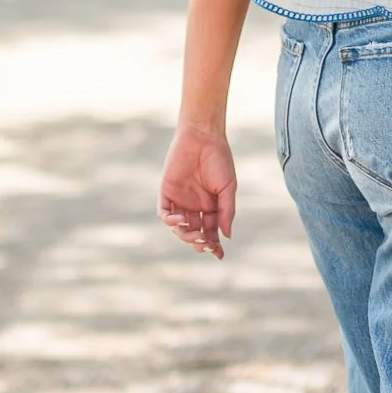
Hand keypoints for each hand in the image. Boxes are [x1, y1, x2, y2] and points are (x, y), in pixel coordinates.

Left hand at [158, 123, 236, 256]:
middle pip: (194, 232)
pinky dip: (170, 221)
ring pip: (178, 227)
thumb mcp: (228, 188)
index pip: (210, 231)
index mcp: (210, 206)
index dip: (214, 245)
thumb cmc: (219, 160)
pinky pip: (164, 213)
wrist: (203, 137)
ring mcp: (179, 200)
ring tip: (196, 234)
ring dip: (186, 235)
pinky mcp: (166, 192)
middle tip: (205, 244)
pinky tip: (180, 220)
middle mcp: (194, 206)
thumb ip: (226, 211)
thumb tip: (226, 236)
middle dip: (199, 242)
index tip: (219, 255)